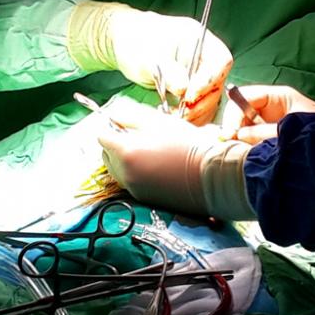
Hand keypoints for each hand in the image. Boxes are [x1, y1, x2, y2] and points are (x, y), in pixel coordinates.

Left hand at [67, 1, 232, 124]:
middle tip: (181, 114)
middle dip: (201, 102)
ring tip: (173, 118)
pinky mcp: (193, 89)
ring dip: (195, 113)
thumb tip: (184, 89)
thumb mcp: (148, 56)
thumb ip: (168, 71)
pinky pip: (199, 106)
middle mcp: (205, 57)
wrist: (125, 45)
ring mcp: (200, 74)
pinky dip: (189, 116)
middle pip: (217, 84)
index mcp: (199, 39)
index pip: (220, 61)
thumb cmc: (136, 42)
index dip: (208, 81)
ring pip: (210, 99)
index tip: (188, 97)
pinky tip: (173, 119)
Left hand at [97, 105, 252, 219]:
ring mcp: (133, 188)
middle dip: (115, 146)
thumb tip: (114, 115)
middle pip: (106, 155)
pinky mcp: (144, 199)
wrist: (211, 175)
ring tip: (148, 153)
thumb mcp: (159, 122)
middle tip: (136, 138)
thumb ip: (131, 117)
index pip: (102, 137)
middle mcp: (124, 173)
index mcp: (124, 151)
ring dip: (125, 161)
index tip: (123, 126)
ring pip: (117, 171)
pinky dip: (136, 174)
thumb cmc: (188, 144)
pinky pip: (131, 183)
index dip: (112, 129)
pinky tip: (156, 167)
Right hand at [221, 85, 314, 143]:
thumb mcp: (290, 129)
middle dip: (235, 127)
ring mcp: (271, 122)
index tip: (230, 133)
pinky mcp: (272, 139)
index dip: (234, 113)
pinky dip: (248, 147)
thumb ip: (264, 132)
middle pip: (241, 111)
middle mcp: (272, 107)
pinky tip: (249, 155)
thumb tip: (238, 135)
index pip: (245, 97)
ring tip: (243, 151)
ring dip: (241, 139)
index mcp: (279, 96)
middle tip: (232, 144)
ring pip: (245, 127)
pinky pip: (253, 140)